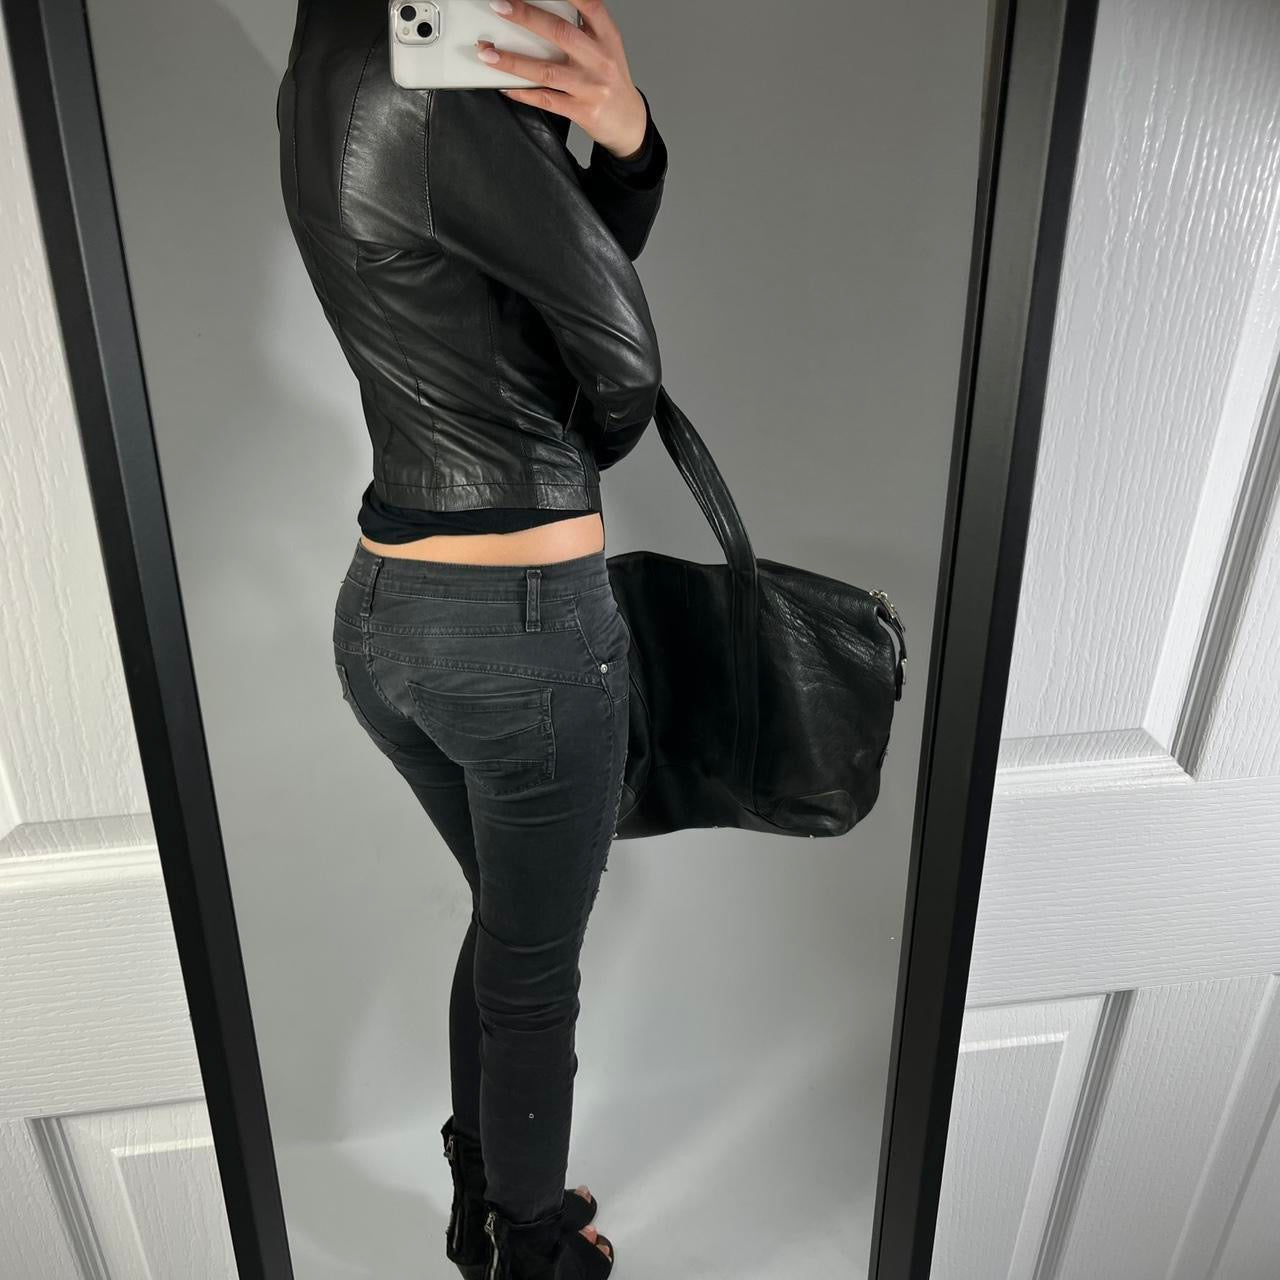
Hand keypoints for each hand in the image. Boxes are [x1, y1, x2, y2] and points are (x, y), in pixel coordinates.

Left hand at [477, 0, 647, 160]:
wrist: (629, 122)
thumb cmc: (611, 81)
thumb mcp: (606, 48)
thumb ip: (583, 28)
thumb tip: (543, 12)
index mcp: (607, 37)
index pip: (589, 5)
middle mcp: (600, 60)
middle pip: (560, 33)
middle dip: (527, 17)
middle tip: (500, 6)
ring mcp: (591, 87)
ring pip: (547, 70)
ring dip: (513, 61)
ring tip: (488, 53)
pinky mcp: (582, 112)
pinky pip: (546, 99)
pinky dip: (523, 92)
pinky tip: (506, 85)